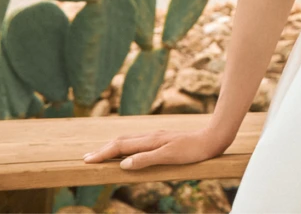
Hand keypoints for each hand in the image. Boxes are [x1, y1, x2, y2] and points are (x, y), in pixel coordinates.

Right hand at [82, 128, 228, 170]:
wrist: (213, 138)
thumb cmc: (193, 150)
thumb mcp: (170, 156)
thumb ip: (146, 159)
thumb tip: (123, 164)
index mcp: (150, 141)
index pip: (120, 147)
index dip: (102, 154)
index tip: (86, 161)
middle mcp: (151, 137)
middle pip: (121, 141)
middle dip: (103, 149)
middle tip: (86, 157)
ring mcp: (157, 137)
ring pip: (129, 140)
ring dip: (113, 147)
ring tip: (102, 153)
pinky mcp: (163, 139)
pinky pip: (138, 142)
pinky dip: (126, 146)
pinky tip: (128, 150)